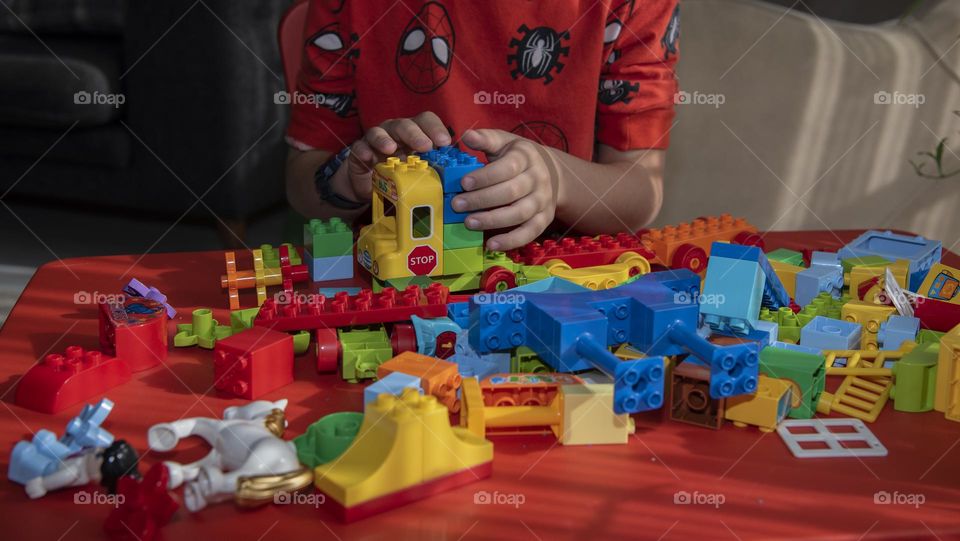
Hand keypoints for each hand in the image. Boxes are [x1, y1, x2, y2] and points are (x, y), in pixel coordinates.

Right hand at [339, 111, 451, 200]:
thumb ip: (435, 167)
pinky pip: (359, 147)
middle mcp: (395, 132)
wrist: (373, 187)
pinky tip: (369, 158)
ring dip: (385, 139)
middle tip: (425, 146)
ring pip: (380, 132)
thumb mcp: (420, 171)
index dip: (436, 128)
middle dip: (416, 134)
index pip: (426, 121)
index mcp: (414, 133)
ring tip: (391, 149)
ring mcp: (375, 140)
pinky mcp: (359, 151)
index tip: (445, 143)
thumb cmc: (402, 175)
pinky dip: (364, 151)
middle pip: (405, 124)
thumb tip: (457, 172)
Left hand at [455, 129, 558, 250]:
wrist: (551, 172)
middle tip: (457, 205)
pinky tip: (491, 245)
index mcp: (526, 157)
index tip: (463, 183)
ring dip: (492, 221)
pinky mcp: (544, 219)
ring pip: (519, 213)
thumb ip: (486, 139)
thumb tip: (466, 135)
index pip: (507, 168)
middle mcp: (537, 179)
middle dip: (482, 200)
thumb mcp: (504, 142)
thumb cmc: (517, 156)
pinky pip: (529, 233)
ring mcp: (542, 201)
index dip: (485, 177)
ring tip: (468, 223)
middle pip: (511, 192)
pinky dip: (511, 241)